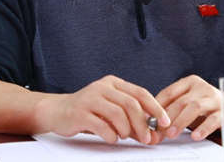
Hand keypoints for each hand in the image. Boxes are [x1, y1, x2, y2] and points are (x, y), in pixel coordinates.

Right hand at [41, 75, 170, 144]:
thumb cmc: (88, 112)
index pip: (140, 93)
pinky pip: (101, 126)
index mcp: (113, 83)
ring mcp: (90, 98)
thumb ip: (131, 120)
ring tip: (126, 137)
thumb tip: (153, 134)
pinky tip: (112, 138)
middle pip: (131, 104)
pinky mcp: (80, 112)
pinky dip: (111, 135)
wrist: (57, 111)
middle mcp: (102, 87)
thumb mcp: (111, 111)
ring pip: (117, 114)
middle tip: (148, 138)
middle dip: (143, 123)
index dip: (155, 108)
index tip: (166, 123)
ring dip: (127, 130)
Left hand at [155, 75, 220, 141]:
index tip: (150, 121)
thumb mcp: (188, 102)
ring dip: (181, 122)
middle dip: (168, 118)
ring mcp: (214, 99)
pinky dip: (203, 128)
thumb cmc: (205, 105)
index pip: (170, 92)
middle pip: (181, 101)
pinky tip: (195, 136)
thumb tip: (151, 121)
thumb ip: (172, 107)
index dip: (158, 107)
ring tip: (172, 134)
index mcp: (190, 82)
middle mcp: (202, 87)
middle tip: (160, 131)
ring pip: (195, 108)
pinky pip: (213, 120)